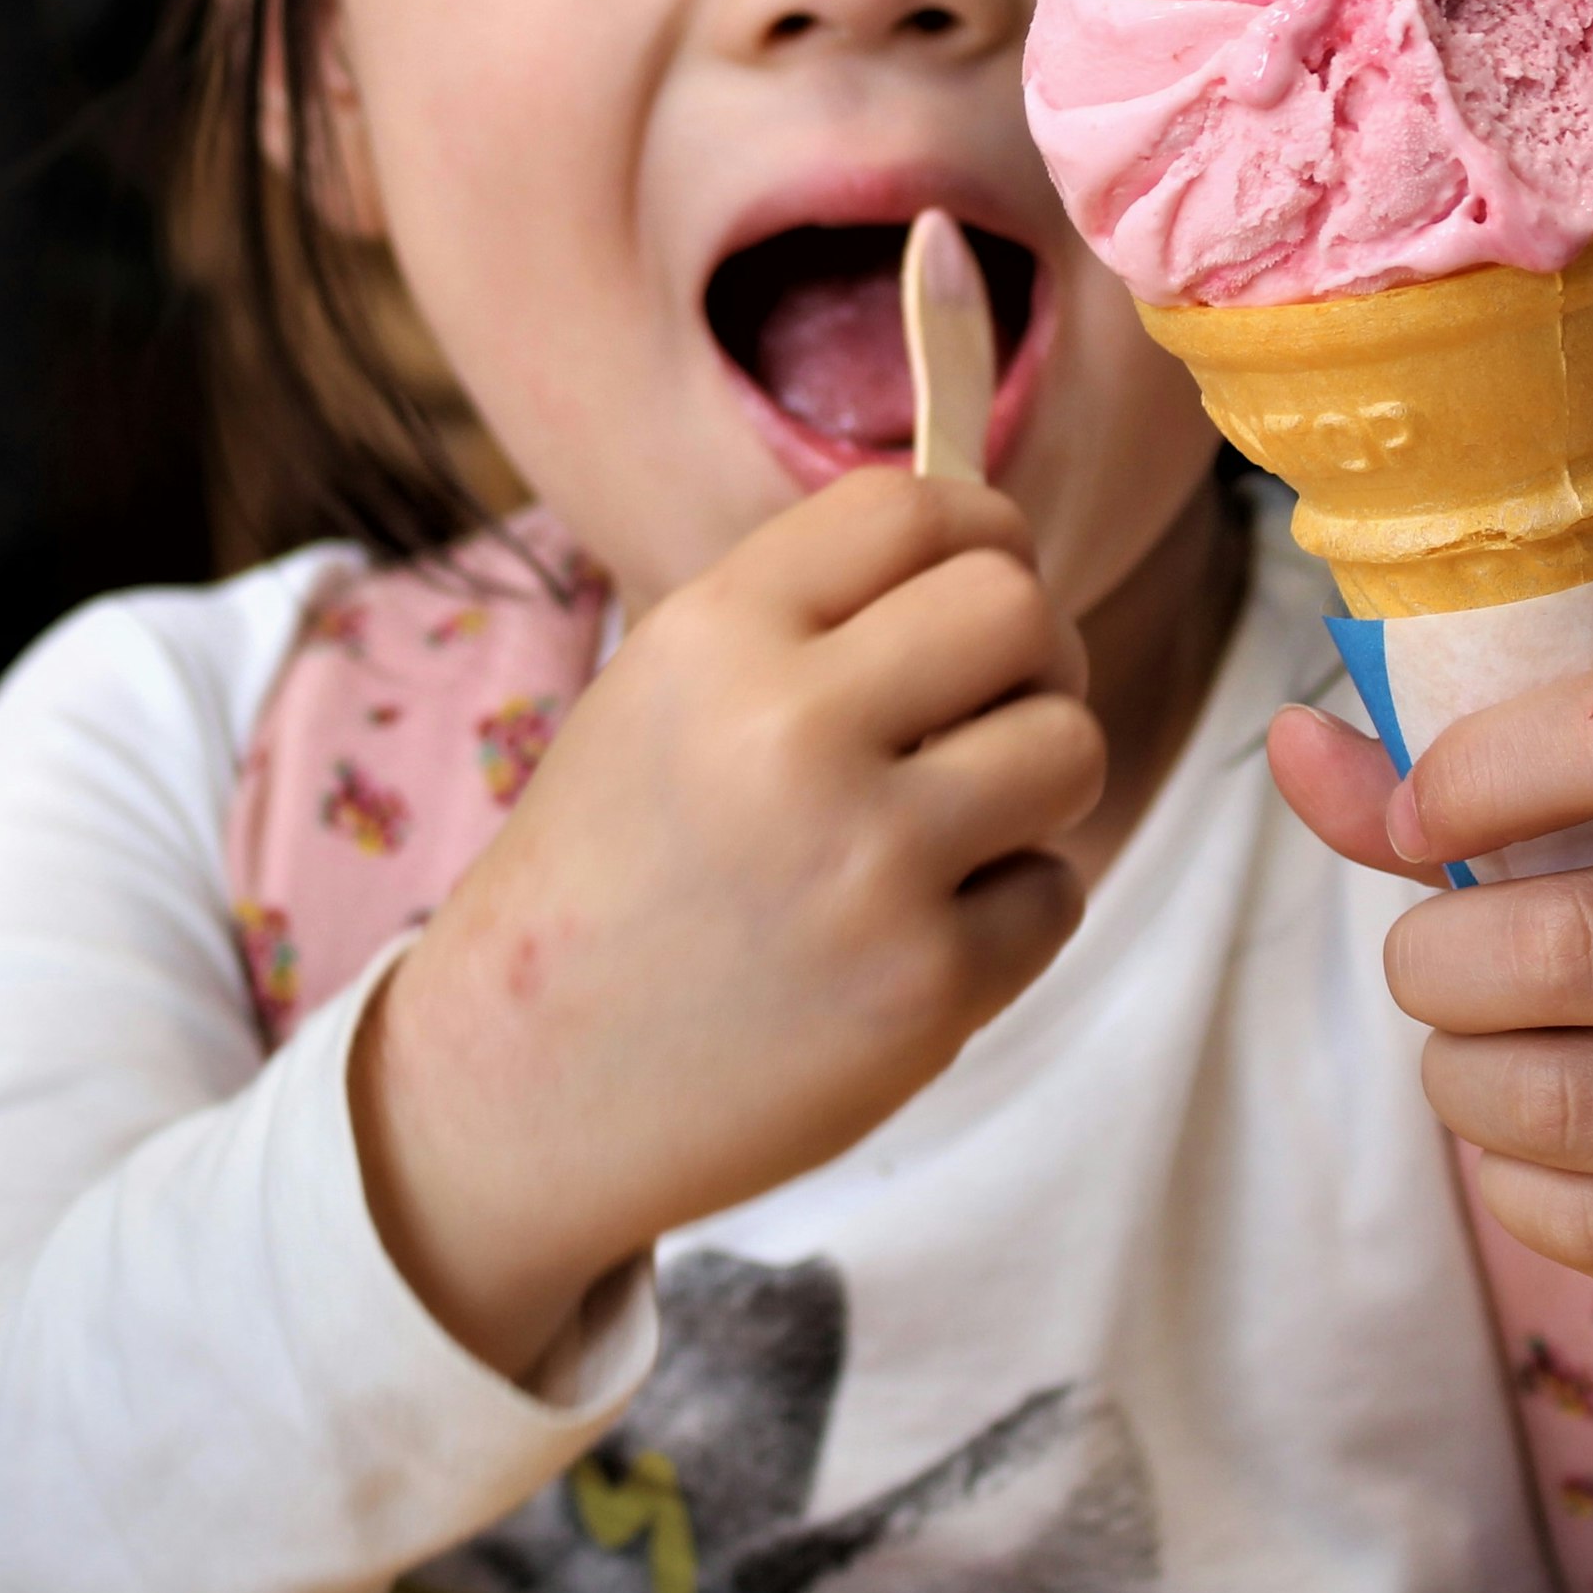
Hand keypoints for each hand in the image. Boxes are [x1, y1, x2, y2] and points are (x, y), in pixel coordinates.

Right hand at [357, 468, 1103, 1378]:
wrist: (521, 1083)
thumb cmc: (608, 874)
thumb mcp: (661, 690)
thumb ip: (809, 618)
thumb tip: (992, 561)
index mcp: (713, 635)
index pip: (915, 509)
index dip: (982, 534)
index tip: (983, 581)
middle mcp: (789, 730)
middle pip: (1020, 609)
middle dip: (1033, 657)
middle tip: (992, 713)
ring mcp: (866, 863)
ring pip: (1071, 746)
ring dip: (1037, 783)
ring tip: (958, 827)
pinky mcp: (924, 987)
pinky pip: (1054, 894)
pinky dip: (1007, 913)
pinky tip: (912, 935)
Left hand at [1267, 665, 1592, 1339]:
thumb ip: (1494, 773)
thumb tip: (1289, 746)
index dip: (1478, 767)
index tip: (1426, 812)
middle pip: (1558, 947)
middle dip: (1434, 958)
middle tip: (1438, 961)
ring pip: (1552, 1100)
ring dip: (1454, 1072)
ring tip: (1472, 1047)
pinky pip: (1580, 1221)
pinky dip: (1506, 1176)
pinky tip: (1534, 1137)